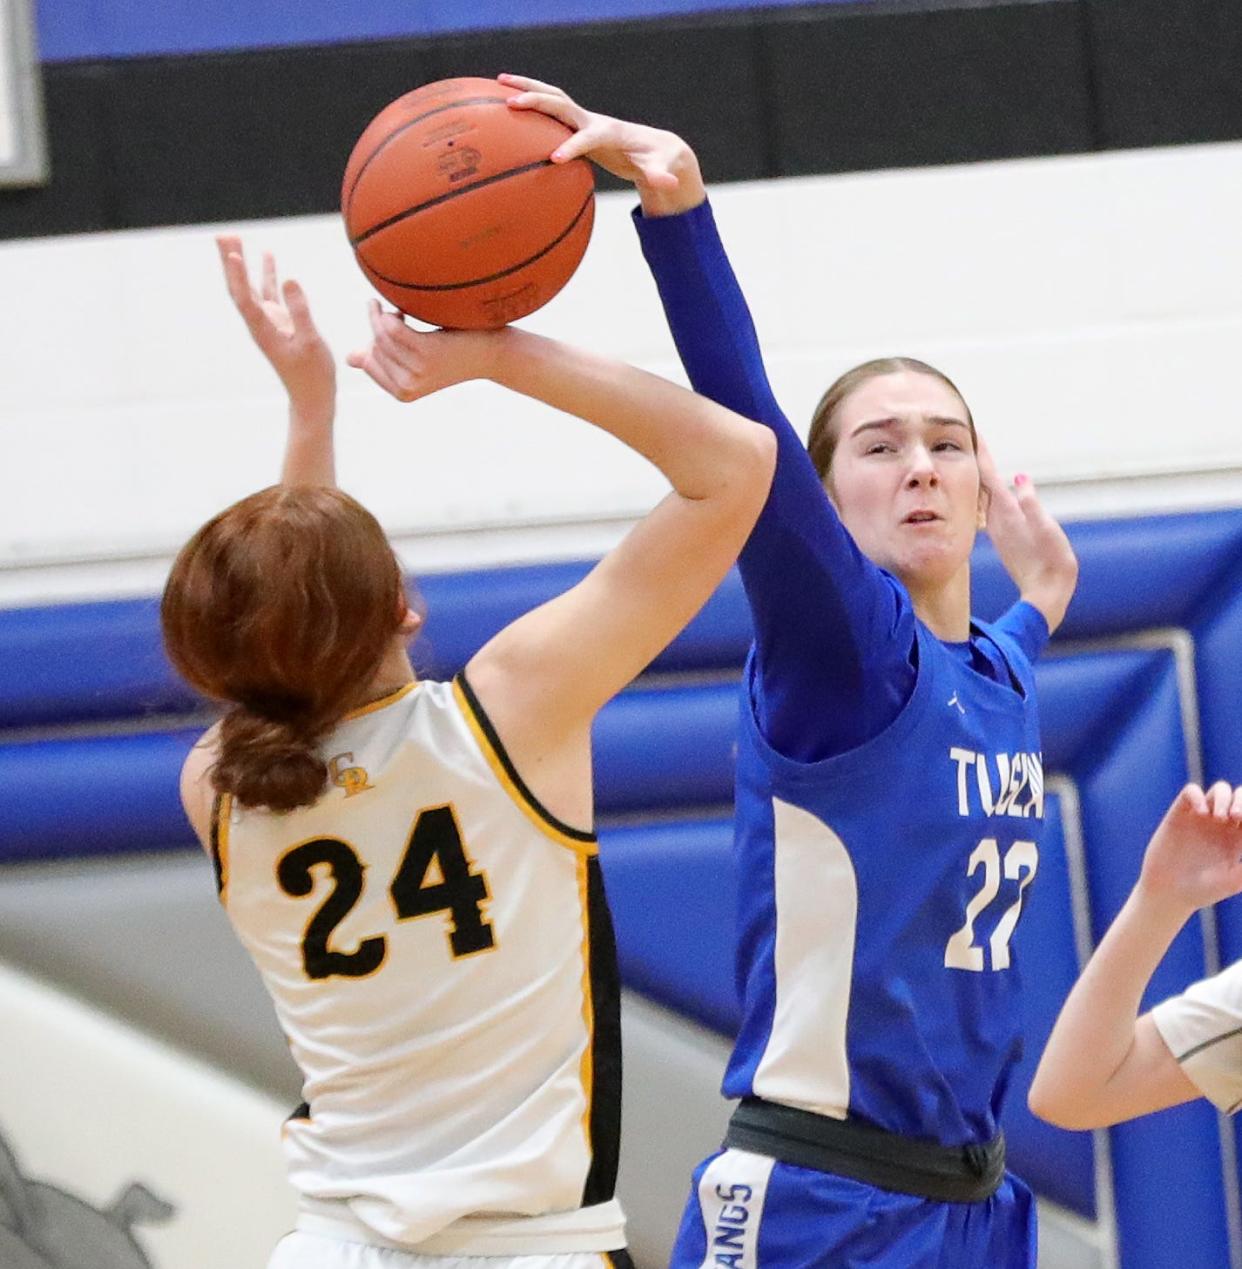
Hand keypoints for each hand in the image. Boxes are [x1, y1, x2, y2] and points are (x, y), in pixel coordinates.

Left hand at [217, 236, 334, 422]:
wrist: (312, 397)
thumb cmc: (312, 374)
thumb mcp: (310, 342)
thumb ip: (300, 311)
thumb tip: (291, 280)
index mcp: (264, 330)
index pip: (244, 298)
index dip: (237, 275)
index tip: (231, 252)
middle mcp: (260, 323)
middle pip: (238, 287)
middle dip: (229, 261)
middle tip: (222, 234)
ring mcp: (268, 322)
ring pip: (250, 287)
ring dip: (242, 264)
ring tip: (234, 238)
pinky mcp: (279, 323)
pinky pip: (268, 293)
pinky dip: (266, 274)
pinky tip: (268, 257)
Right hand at [347, 302, 500, 402]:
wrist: (491, 354)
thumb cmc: (453, 354)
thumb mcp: (416, 361)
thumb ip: (383, 360)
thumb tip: (350, 358)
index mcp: (403, 393)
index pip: (368, 362)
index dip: (371, 340)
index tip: (383, 326)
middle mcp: (408, 387)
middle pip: (374, 346)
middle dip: (377, 326)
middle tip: (393, 315)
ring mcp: (417, 372)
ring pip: (381, 335)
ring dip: (382, 316)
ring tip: (398, 311)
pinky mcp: (426, 354)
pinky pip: (391, 328)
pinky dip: (389, 314)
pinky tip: (400, 310)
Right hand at [498, 74, 704, 214]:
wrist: (654, 146)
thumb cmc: (656, 160)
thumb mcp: (660, 169)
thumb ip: (661, 175)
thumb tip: (667, 182)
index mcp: (610, 132)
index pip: (588, 136)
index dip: (573, 146)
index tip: (555, 159)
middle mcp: (593, 120)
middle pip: (562, 104)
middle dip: (538, 103)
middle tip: (512, 104)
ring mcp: (583, 120)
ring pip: (552, 97)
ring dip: (528, 88)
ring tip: (499, 81)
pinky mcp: (576, 125)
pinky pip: (549, 110)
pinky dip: (530, 101)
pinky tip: (506, 102)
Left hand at [978, 437, 1077, 633]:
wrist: (1045, 591)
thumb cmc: (1051, 561)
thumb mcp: (1046, 530)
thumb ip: (1032, 505)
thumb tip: (1020, 480)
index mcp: (1008, 512)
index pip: (989, 476)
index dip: (982, 454)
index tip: (975, 433)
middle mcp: (999, 518)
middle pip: (984, 482)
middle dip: (980, 459)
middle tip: (975, 437)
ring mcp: (1000, 527)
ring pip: (986, 495)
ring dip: (984, 475)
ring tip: (980, 457)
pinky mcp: (1005, 535)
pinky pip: (993, 506)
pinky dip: (991, 492)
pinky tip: (992, 490)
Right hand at [1139, 783, 1241, 915]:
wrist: (1170, 892)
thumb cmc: (1204, 891)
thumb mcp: (1235, 880)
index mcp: (1239, 837)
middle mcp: (1223, 824)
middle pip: (1239, 796)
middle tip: (1236, 817)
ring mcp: (1201, 817)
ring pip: (1219, 789)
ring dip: (1224, 796)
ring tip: (1219, 817)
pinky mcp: (1179, 814)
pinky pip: (1191, 791)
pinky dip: (1198, 795)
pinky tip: (1201, 813)